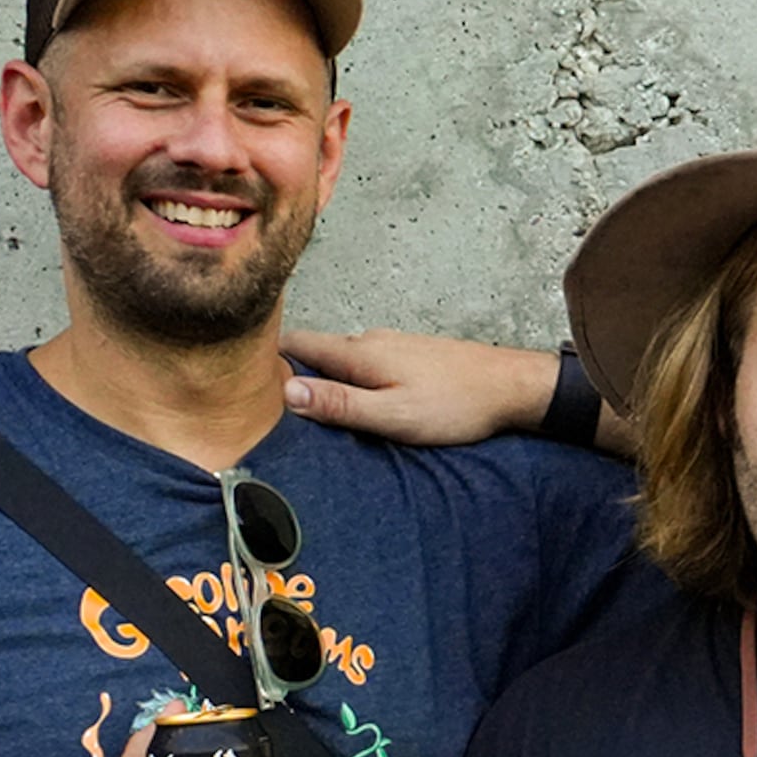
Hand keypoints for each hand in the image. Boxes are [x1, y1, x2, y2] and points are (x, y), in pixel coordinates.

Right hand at [281, 327, 553, 447]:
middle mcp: (370, 341)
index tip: (244, 382)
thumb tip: (287, 390)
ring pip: (341, 359)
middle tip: (269, 404)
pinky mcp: (409, 357)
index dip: (266, 360)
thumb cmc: (456, 405)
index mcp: (358, 353)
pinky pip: (365, 365)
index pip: (295, 344)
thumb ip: (340, 403)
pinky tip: (357, 401)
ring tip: (310, 408)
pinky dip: (351, 380)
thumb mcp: (392, 414)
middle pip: (315, 352)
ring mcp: (391, 346)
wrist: (511, 388)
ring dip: (324, 379)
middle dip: (292, 372)